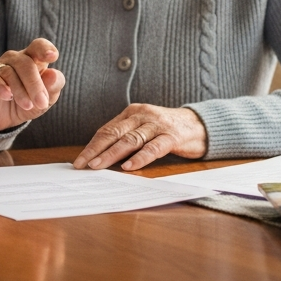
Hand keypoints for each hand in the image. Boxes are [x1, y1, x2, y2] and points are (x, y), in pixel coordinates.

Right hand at [0, 38, 65, 132]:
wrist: (3, 120)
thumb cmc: (28, 103)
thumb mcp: (46, 99)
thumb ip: (53, 86)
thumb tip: (53, 74)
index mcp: (32, 59)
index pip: (38, 46)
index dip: (45, 49)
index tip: (52, 56)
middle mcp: (13, 59)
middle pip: (25, 63)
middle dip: (35, 84)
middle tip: (41, 102)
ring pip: (9, 72)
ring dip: (20, 91)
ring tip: (28, 106)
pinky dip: (0, 87)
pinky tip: (7, 96)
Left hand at [73, 104, 207, 171]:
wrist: (200, 125)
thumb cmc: (167, 130)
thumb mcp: (144, 128)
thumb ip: (126, 137)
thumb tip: (101, 156)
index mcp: (132, 113)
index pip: (107, 130)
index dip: (92, 145)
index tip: (80, 160)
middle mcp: (142, 115)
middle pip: (114, 133)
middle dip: (96, 150)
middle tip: (83, 164)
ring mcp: (157, 125)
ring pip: (130, 140)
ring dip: (112, 154)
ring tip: (98, 166)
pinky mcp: (172, 136)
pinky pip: (153, 147)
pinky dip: (140, 158)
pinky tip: (129, 167)